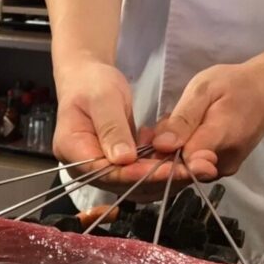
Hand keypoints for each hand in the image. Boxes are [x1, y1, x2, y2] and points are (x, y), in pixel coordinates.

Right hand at [53, 58, 209, 200]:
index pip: (105, 171)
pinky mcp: (116, 167)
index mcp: (72, 149)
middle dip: (157, 177)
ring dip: (164, 176)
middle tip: (191, 169)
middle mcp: (84, 167)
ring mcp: (100, 169)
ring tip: (191, 163)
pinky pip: (139, 174)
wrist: (89, 80)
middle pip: (122, 183)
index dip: (136, 175)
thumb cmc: (92, 84)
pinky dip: (160, 168)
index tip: (166, 170)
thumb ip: (111, 128)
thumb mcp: (102, 99)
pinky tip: (174, 154)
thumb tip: (124, 159)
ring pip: (134, 184)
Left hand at [151, 60, 263, 178]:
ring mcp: (222, 169)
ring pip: (183, 170)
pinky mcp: (219, 170)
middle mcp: (223, 162)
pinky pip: (191, 168)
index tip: (148, 137)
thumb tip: (162, 145)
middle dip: (159, 152)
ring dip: (167, 152)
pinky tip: (176, 134)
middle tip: (153, 127)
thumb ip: (184, 119)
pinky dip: (177, 154)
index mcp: (222, 137)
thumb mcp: (205, 89)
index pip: (186, 163)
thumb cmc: (235, 85)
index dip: (160, 156)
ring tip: (168, 125)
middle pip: (180, 170)